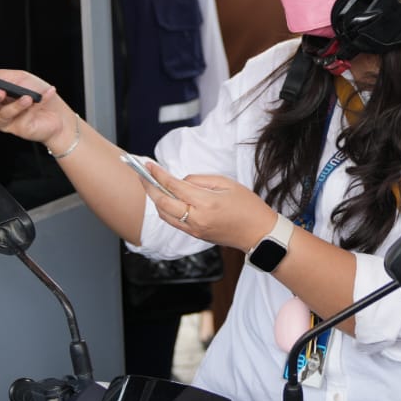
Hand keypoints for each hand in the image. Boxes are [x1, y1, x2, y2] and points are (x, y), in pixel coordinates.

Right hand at [0, 69, 71, 147]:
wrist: (58, 114)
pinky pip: (15, 118)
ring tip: (25, 97)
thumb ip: (1, 75)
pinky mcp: (14, 129)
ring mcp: (3, 120)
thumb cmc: (38, 94)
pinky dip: (25, 106)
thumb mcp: (20, 77)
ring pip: (0, 113)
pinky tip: (34, 99)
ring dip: (13, 104)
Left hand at [140, 163, 275, 252]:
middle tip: (141, 174)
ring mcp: (194, 229)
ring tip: (150, 185)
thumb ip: (200, 180)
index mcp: (206, 203)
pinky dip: (164, 209)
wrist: (259, 234)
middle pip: (162, 202)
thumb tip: (181, 180)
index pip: (174, 186)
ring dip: (154, 199)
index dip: (158, 174)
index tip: (148, 164)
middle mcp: (196, 218)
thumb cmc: (248, 206)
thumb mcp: (227, 184)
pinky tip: (164, 199)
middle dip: (148, 186)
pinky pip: (173, 222)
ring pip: (164, 214)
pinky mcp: (195, 235)